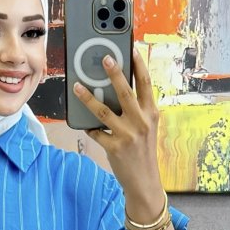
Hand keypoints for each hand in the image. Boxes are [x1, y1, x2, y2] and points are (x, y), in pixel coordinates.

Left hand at [72, 43, 162, 204]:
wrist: (144, 181)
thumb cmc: (143, 150)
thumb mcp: (147, 127)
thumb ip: (137, 109)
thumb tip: (117, 88)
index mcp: (151, 113)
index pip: (146, 84)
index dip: (140, 64)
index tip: (132, 48)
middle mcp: (141, 122)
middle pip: (126, 91)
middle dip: (115, 72)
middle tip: (105, 57)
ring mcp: (128, 135)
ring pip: (104, 111)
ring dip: (88, 97)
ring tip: (77, 86)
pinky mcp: (115, 148)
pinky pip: (96, 132)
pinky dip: (89, 127)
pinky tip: (83, 123)